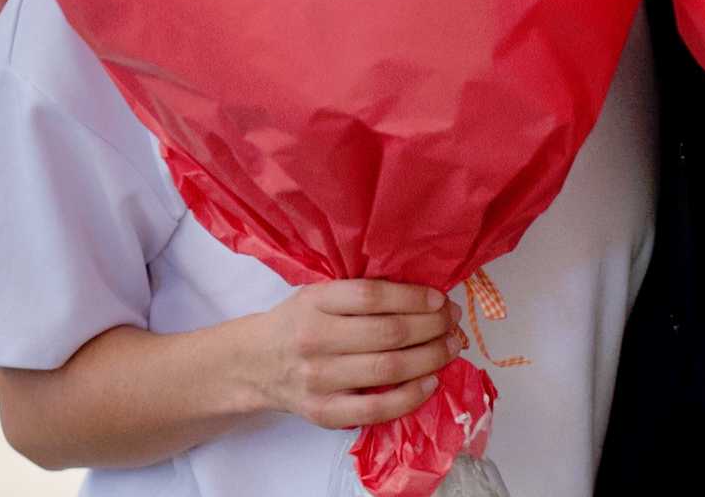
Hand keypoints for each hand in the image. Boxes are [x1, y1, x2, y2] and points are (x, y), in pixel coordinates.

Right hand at [239, 279, 462, 430]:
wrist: (252, 364)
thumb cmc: (296, 322)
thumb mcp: (318, 293)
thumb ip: (358, 293)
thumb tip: (423, 294)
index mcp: (315, 302)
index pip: (373, 297)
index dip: (414, 298)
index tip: (440, 299)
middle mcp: (315, 340)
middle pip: (389, 334)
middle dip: (432, 327)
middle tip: (452, 322)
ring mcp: (319, 379)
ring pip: (388, 370)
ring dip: (430, 358)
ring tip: (450, 347)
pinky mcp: (322, 412)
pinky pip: (375, 410)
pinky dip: (410, 397)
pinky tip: (430, 382)